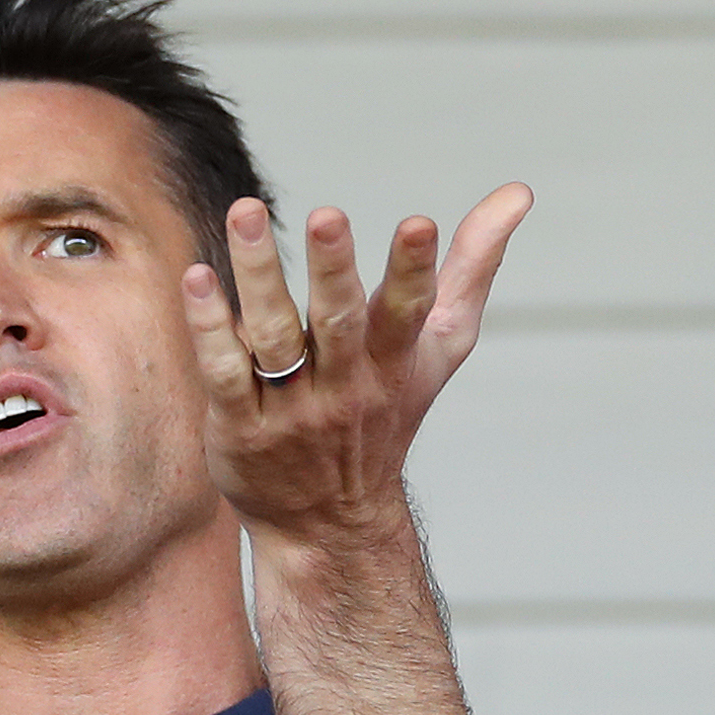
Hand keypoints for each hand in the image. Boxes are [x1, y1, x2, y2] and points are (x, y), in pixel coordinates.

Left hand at [183, 184, 530, 549]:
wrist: (331, 523)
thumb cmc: (386, 414)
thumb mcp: (440, 347)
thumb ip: (470, 268)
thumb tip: (517, 192)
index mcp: (394, 364)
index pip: (408, 313)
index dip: (414, 271)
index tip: (419, 224)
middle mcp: (344, 386)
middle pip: (337, 321)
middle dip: (334, 269)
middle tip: (327, 215)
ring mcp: (290, 408)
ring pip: (272, 336)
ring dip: (258, 274)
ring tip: (245, 211)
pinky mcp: (239, 426)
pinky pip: (223, 372)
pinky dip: (209, 327)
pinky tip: (197, 278)